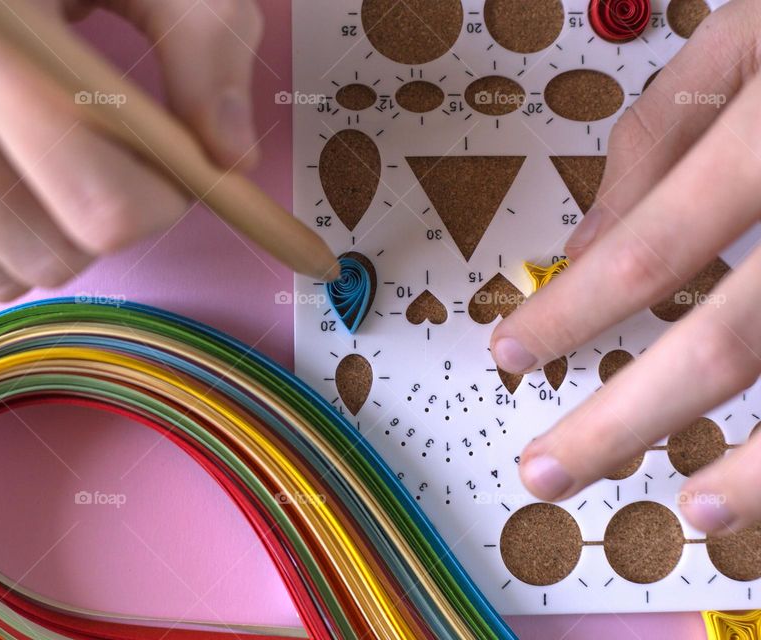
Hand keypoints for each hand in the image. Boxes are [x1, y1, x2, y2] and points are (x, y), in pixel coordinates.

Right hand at [0, 0, 263, 298]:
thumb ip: (203, 40)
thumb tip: (231, 157)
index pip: (102, 200)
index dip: (164, 199)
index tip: (173, 164)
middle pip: (59, 251)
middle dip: (111, 221)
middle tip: (110, 158)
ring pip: (6, 272)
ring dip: (55, 234)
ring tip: (49, 159)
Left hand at [490, 0, 760, 534]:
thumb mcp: (750, 40)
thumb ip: (660, 138)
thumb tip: (580, 249)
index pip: (652, 247)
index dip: (573, 313)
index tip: (509, 355)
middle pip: (728, 345)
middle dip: (623, 421)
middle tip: (546, 471)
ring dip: (757, 476)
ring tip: (686, 513)